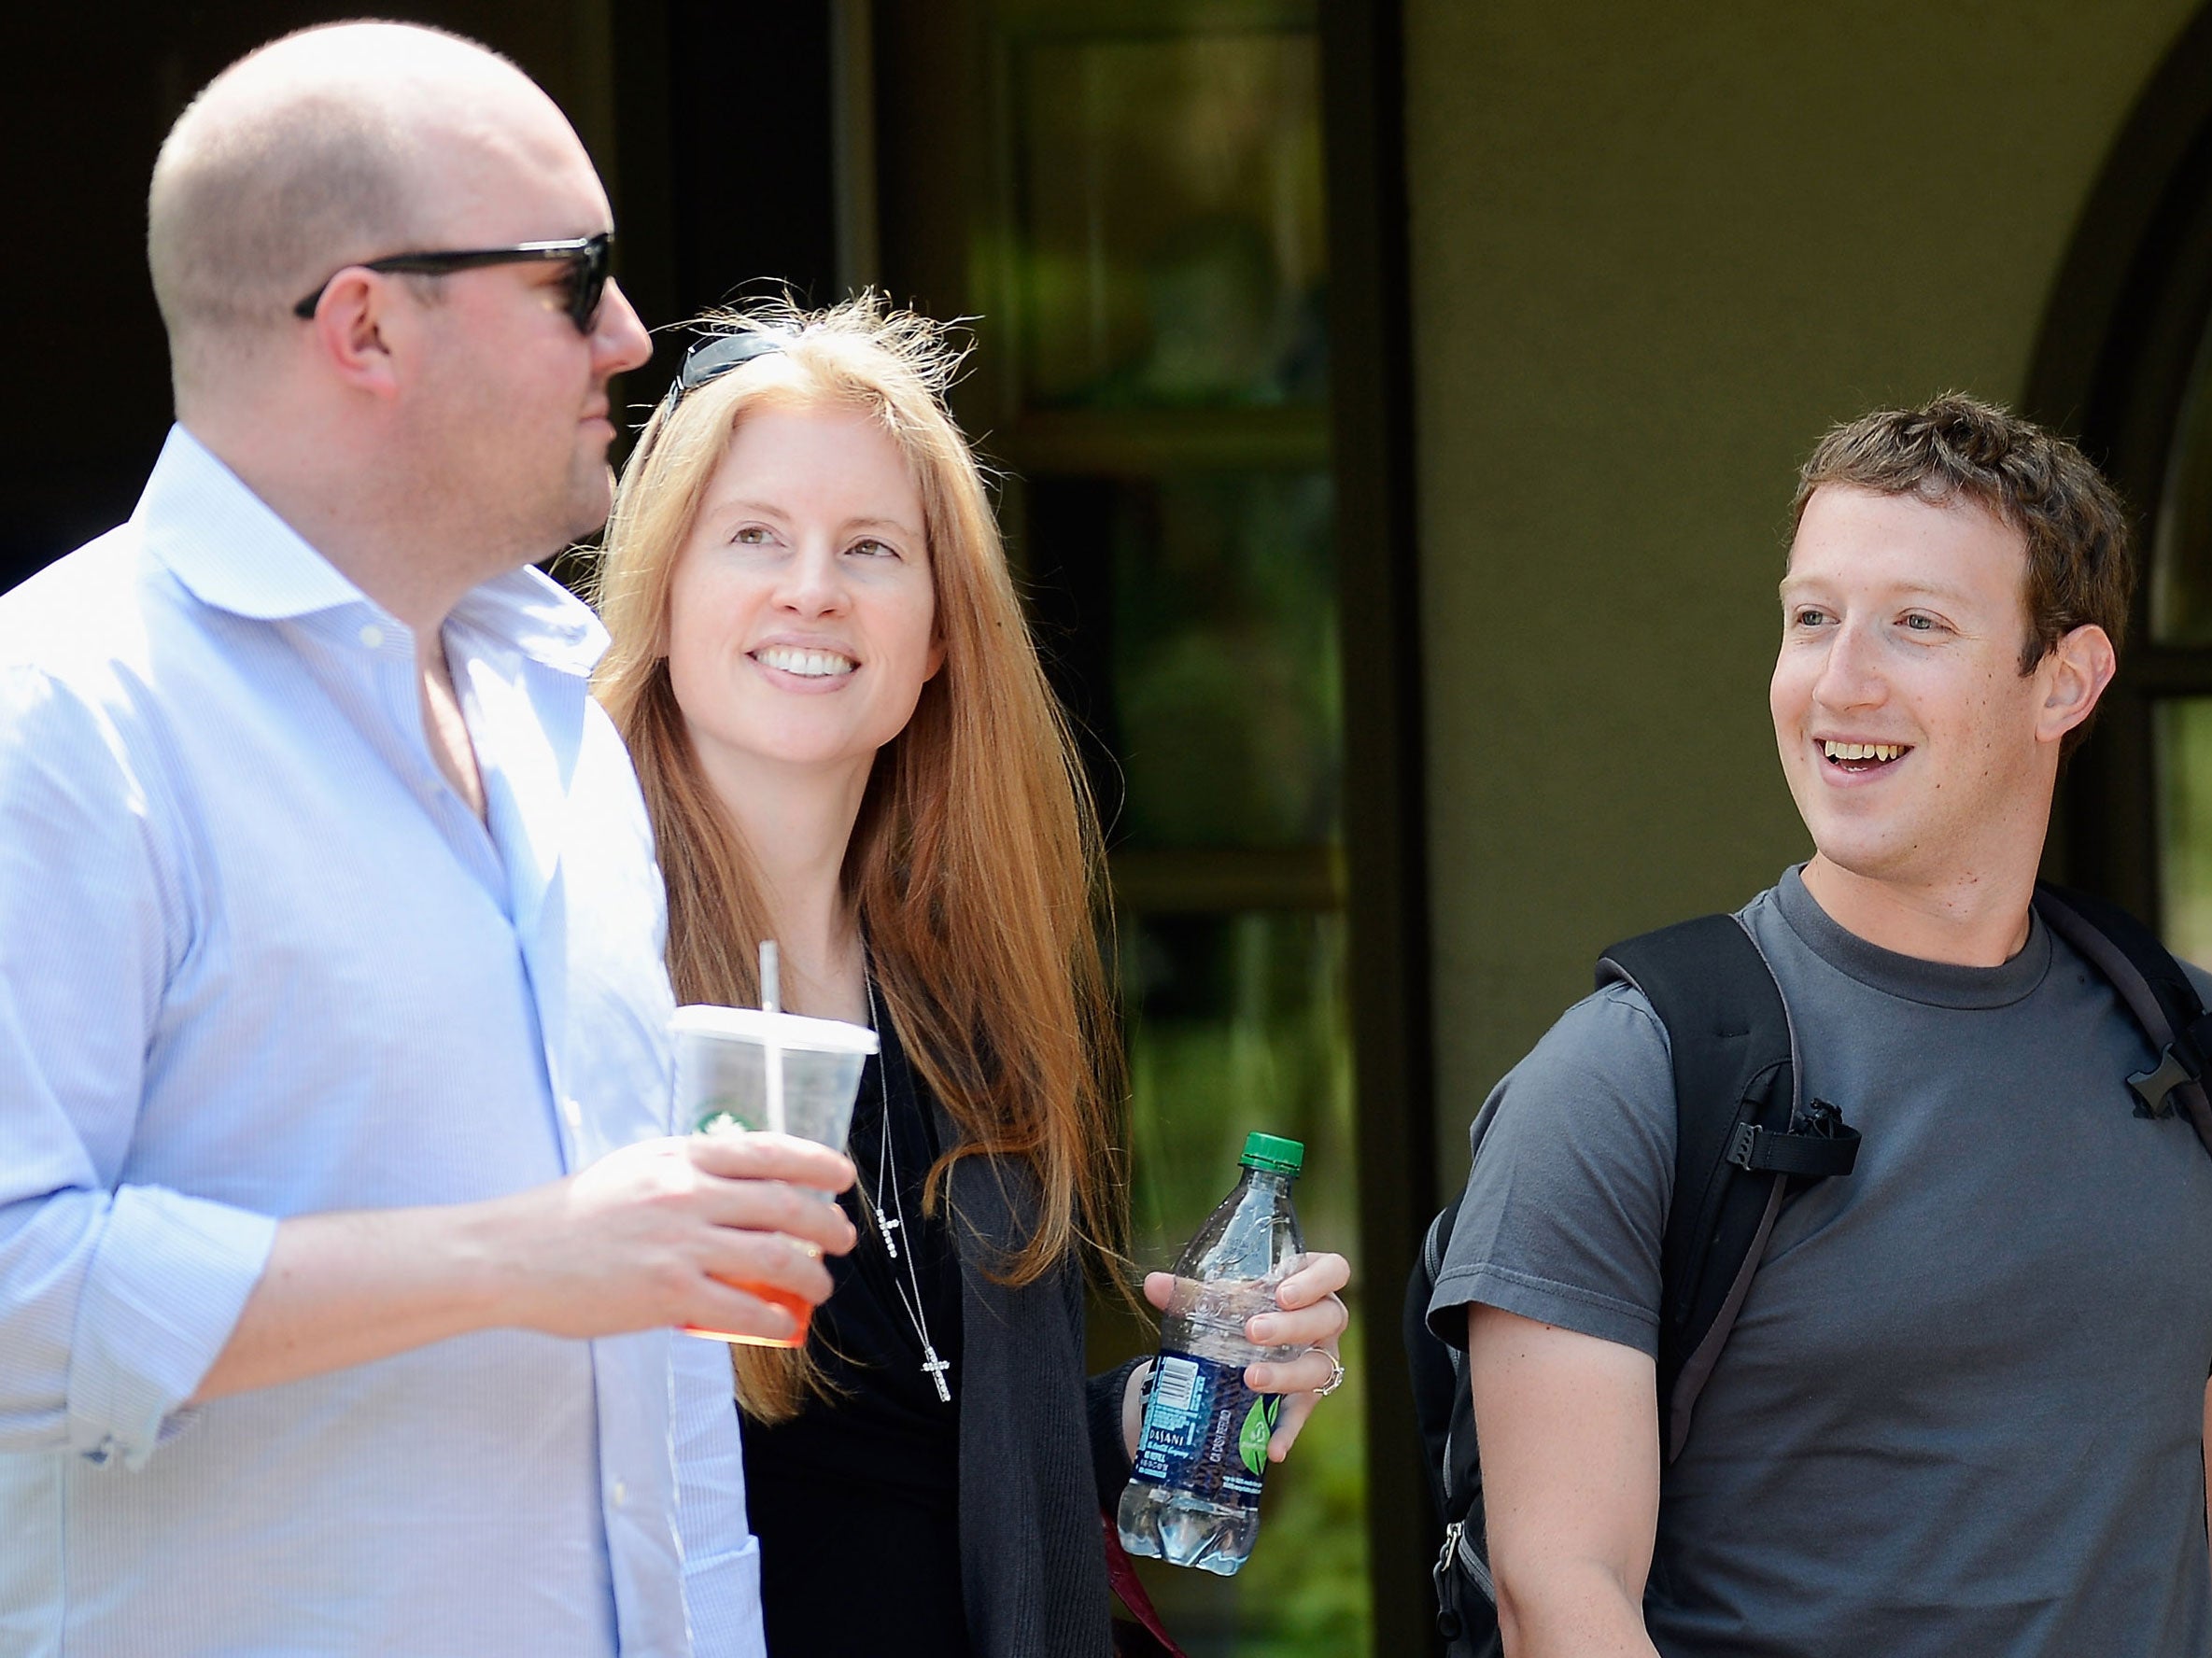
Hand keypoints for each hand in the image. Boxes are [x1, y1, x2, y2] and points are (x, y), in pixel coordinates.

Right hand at [501, 1131, 856, 1343]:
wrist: (513, 1255)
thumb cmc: (571, 1215)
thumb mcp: (634, 1169)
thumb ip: (684, 1172)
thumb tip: (734, 1187)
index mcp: (680, 1158)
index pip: (768, 1151)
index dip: (816, 1162)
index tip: (841, 1176)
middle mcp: (688, 1194)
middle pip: (785, 1204)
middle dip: (827, 1223)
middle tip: (844, 1238)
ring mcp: (681, 1245)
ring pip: (775, 1257)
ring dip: (811, 1275)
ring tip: (821, 1286)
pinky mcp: (669, 1294)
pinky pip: (743, 1307)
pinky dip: (774, 1316)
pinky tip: (783, 1322)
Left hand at [1141, 1250, 1350, 1461]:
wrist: (1240, 1345)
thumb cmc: (1241, 1309)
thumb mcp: (1220, 1298)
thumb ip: (1190, 1292)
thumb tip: (1153, 1284)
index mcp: (1309, 1282)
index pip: (1334, 1271)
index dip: (1316, 1281)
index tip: (1282, 1294)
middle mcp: (1323, 1320)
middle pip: (1328, 1319)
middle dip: (1290, 1326)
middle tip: (1253, 1332)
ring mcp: (1320, 1359)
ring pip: (1319, 1367)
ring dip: (1287, 1374)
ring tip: (1251, 1379)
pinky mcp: (1308, 1396)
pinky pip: (1302, 1414)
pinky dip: (1286, 1431)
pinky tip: (1271, 1448)